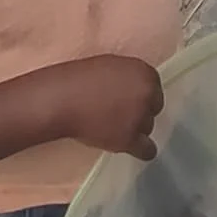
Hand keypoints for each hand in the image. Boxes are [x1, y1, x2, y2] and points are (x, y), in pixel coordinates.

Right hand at [47, 54, 163, 160]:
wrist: (62, 100)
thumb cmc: (80, 79)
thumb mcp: (112, 66)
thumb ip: (130, 77)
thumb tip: (138, 89)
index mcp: (145, 72)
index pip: (154, 89)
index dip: (140, 95)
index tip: (126, 99)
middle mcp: (147, 94)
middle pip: (154, 108)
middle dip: (139, 111)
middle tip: (118, 114)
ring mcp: (139, 117)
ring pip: (148, 128)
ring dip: (134, 129)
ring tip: (112, 127)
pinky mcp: (129, 139)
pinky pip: (148, 150)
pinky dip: (142, 150)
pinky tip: (133, 148)